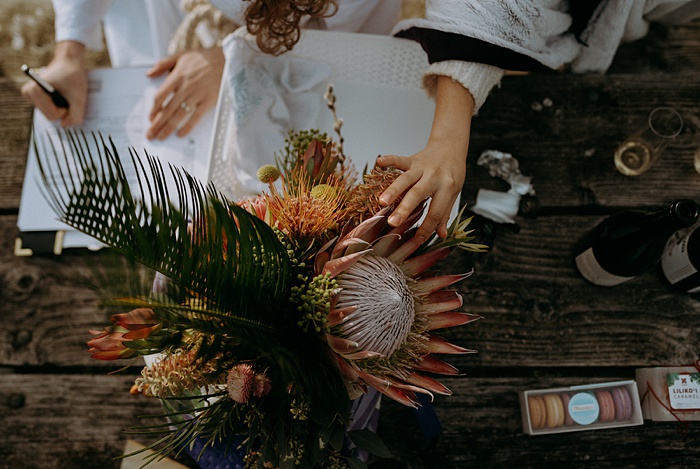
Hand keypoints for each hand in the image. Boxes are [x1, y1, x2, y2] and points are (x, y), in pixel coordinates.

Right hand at [20, 41, 87, 125]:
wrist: (69, 62)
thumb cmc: (72, 75)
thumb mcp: (79, 97)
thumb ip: (75, 115)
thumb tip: (65, 126)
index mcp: (33, 90)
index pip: (51, 115)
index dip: (65, 110)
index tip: (68, 97)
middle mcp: (29, 94)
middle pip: (50, 116)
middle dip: (63, 109)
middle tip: (68, 95)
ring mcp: (33, 97)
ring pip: (51, 114)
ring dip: (62, 107)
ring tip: (65, 93)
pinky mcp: (38, 98)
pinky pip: (51, 110)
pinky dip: (60, 106)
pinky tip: (62, 95)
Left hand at [146, 47, 224, 139]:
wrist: (227, 60)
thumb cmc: (204, 58)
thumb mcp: (181, 55)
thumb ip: (163, 64)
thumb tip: (149, 74)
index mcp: (177, 76)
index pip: (160, 96)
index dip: (154, 109)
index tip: (150, 118)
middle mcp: (186, 87)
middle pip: (167, 109)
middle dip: (157, 124)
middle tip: (151, 135)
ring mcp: (198, 95)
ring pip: (180, 115)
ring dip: (169, 128)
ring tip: (162, 137)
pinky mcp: (209, 101)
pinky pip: (196, 116)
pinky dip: (188, 126)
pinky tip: (181, 134)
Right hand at [376, 76, 474, 239]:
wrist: (451, 147)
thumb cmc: (452, 174)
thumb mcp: (453, 193)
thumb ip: (444, 213)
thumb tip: (441, 234)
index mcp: (447, 188)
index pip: (436, 212)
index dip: (427, 228)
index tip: (417, 240)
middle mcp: (434, 177)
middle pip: (418, 195)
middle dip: (404, 209)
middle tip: (392, 223)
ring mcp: (422, 167)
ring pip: (406, 179)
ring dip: (393, 190)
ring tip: (381, 202)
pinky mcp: (412, 159)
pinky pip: (400, 160)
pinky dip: (389, 160)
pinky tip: (379, 163)